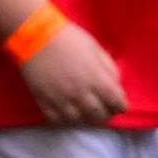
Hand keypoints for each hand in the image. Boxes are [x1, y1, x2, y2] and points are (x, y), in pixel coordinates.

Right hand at [18, 15, 132, 127]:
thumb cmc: (70, 39)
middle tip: (104, 110)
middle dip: (105, 114)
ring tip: (86, 112)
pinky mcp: (44, 102)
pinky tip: (68, 112)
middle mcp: (81, 94)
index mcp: (97, 80)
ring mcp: (62, 100)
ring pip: (78, 121)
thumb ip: (109, 68)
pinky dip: (65, 119)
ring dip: (85, 118)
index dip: (120, 106)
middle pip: (98, 116)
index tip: (119, 105)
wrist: (36, 36)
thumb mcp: (96, 49)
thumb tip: (115, 84)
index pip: (117, 103)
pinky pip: (57, 120)